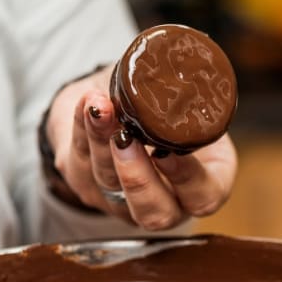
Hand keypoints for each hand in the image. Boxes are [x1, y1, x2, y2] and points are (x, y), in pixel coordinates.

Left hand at [45, 65, 237, 229]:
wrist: (122, 102)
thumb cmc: (168, 109)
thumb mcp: (192, 108)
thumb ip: (194, 102)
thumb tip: (189, 67)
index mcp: (201, 188)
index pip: (202, 199)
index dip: (187, 181)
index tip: (170, 151)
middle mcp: (165, 203)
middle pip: (152, 213)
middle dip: (137, 177)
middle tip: (128, 139)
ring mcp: (121, 201)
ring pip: (108, 185)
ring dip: (101, 142)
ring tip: (100, 105)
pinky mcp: (84, 184)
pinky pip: (78, 162)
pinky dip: (80, 127)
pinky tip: (86, 103)